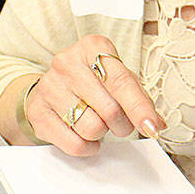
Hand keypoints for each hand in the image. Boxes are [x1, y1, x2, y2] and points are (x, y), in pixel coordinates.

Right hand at [25, 36, 165, 155]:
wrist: (51, 87)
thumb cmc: (93, 81)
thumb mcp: (117, 77)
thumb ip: (139, 97)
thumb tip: (156, 124)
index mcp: (92, 47)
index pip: (121, 82)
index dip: (140, 109)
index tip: (152, 127)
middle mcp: (68, 62)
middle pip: (109, 110)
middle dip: (122, 125)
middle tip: (119, 123)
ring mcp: (49, 86)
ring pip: (92, 128)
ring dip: (103, 133)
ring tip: (97, 121)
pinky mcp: (38, 112)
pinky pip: (74, 144)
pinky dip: (88, 146)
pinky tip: (85, 135)